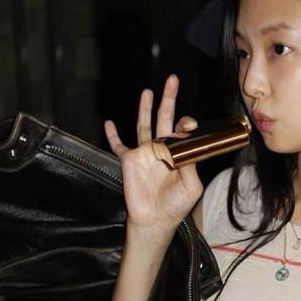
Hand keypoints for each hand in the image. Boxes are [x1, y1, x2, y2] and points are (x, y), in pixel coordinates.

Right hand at [104, 74, 201, 235]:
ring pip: (143, 125)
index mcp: (179, 154)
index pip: (182, 131)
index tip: (188, 123)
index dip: (185, 123)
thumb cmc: (176, 206)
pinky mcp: (129, 161)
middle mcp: (162, 150)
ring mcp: (144, 154)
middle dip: (168, 99)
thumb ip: (191, 163)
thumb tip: (188, 143)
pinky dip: (112, 135)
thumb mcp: (192, 185)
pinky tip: (108, 123)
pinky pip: (118, 145)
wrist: (156, 220)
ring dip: (145, 108)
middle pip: (164, 118)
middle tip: (173, 80)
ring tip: (148, 91)